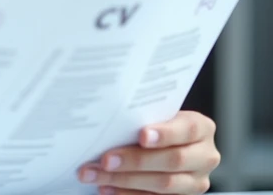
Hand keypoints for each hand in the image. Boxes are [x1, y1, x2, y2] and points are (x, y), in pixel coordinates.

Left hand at [77, 111, 220, 194]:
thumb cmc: (158, 123)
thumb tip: (109, 120)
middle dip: (136, 161)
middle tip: (106, 160)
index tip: (142, 135)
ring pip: (164, 184)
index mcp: (202, 129)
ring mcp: (195, 181)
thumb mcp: (158, 114)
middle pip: (174, 160)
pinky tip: (107, 188)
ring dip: (125, 180)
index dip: (165, 134)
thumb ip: (144, 117)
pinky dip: (127, 194)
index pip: (188, 129)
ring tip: (96, 175)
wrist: (168, 142)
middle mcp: (205, 156)